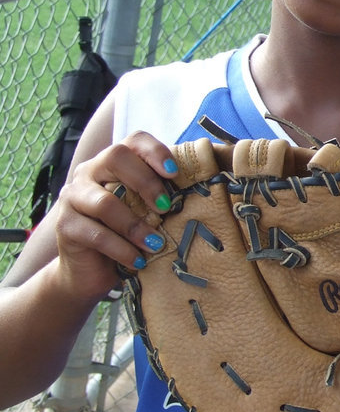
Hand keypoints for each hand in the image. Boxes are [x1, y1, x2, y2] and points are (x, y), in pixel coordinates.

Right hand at [54, 131, 178, 299]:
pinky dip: (122, 249)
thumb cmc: (125, 236)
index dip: (155, 151)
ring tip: (157, 244)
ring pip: (105, 202)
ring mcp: (73, 197)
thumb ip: (161, 197)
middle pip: (116, 157)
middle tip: (167, 208)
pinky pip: (96, 234)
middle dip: (146, 182)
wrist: (88, 271)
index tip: (175, 174)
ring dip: (136, 225)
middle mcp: (90, 172)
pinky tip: (139, 261)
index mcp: (113, 162)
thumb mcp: (144, 212)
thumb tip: (203, 190)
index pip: (134, 140)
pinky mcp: (65, 226)